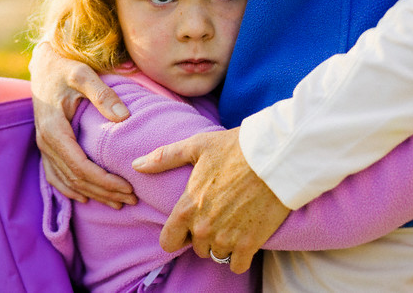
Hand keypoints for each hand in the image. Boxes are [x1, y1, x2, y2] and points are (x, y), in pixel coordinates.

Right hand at [29, 42, 136, 208]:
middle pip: (75, 178)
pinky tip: (86, 197)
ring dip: (92, 194)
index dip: (104, 181)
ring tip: (117, 202)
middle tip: (131, 199)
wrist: (44, 63)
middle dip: (103, 192)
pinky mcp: (45, 145)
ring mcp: (43, 145)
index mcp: (54, 128)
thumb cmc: (65, 67)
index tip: (128, 188)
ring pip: (66, 180)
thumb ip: (103, 94)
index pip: (80, 166)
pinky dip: (70, 189)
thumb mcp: (83, 74)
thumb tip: (124, 118)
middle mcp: (45, 141)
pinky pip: (54, 175)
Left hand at [132, 128, 289, 272]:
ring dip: (222, 244)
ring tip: (232, 222)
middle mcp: (203, 228)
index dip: (177, 234)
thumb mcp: (196, 146)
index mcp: (187, 207)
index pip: (168, 242)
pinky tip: (245, 236)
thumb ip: (164, 158)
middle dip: (203, 235)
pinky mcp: (250, 243)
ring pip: (216, 255)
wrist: (276, 157)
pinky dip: (240, 256)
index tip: (188, 224)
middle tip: (217, 214)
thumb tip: (137, 164)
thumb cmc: (235, 148)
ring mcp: (227, 238)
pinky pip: (237, 265)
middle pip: (195, 248)